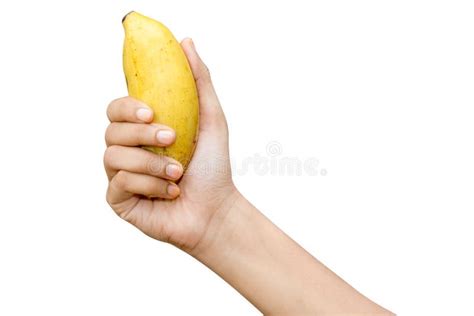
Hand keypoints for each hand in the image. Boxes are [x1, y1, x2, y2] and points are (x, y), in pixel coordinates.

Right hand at [104, 39, 237, 250]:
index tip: (150, 111)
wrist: (215, 210)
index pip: (116, 110)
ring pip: (113, 158)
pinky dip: (151, 186)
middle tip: (172, 139)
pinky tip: (170, 192)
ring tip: (179, 173)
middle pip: (111, 131)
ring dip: (152, 164)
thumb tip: (186, 42)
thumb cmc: (213, 166)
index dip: (125, 107)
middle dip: (142, 135)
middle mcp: (128, 151)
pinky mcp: (119, 200)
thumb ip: (199, 81)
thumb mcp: (210, 118)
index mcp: (142, 132)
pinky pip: (119, 184)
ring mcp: (120, 176)